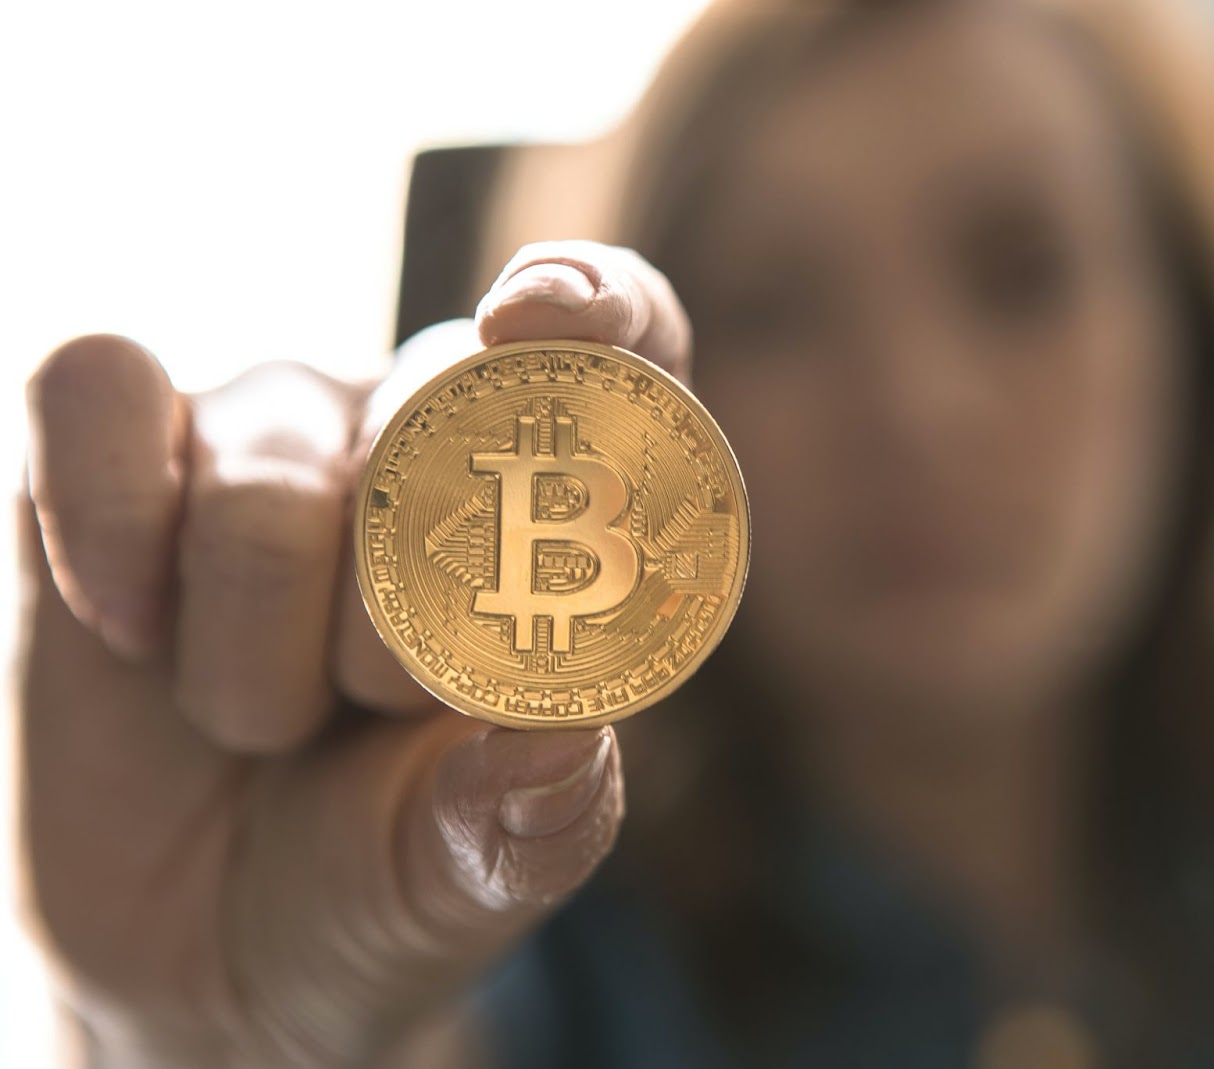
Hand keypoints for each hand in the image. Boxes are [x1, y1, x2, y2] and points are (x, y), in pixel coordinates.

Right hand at [18, 242, 690, 1067]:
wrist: (205, 954)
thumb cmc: (383, 881)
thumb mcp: (473, 879)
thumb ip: (532, 821)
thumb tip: (564, 738)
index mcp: (564, 522)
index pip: (621, 340)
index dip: (595, 304)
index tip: (535, 330)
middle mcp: (430, 448)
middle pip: (440, 405)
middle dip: (406, 601)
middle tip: (382, 702)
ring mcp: (277, 442)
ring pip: (271, 470)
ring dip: (258, 646)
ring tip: (268, 724)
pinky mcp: (123, 460)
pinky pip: (96, 390)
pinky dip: (106, 519)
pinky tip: (132, 630)